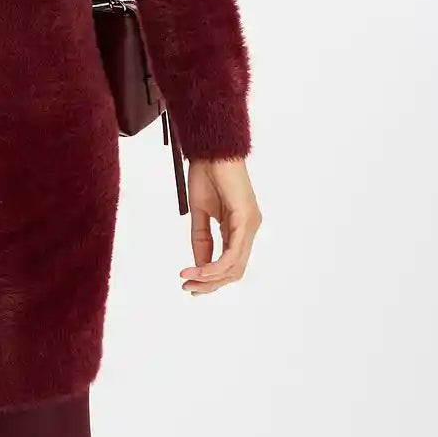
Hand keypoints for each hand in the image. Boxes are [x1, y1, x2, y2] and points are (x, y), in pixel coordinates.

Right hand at [179, 157, 260, 295]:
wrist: (210, 148)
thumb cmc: (206, 173)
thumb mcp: (200, 212)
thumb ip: (201, 240)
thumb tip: (199, 268)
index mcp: (240, 228)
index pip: (230, 264)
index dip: (210, 279)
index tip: (189, 284)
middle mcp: (249, 229)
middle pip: (234, 271)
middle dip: (210, 285)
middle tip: (187, 288)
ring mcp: (250, 225)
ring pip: (234, 267)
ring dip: (209, 278)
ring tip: (187, 279)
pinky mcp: (245, 218)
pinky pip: (233, 253)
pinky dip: (215, 266)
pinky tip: (199, 270)